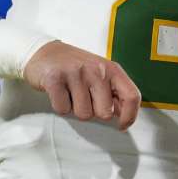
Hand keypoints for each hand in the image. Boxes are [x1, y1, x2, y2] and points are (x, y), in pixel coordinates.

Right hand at [23, 40, 141, 129]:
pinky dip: (60, 106)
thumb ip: (114, 93)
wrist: (46, 52)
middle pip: (105, 113)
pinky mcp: (55, 78)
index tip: (121, 126)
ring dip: (75, 109)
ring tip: (71, 92)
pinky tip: (60, 92)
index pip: (132, 96)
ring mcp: (76, 73)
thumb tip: (124, 116)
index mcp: (112, 69)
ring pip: (83, 114)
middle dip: (94, 112)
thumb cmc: (76, 67)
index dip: (130, 116)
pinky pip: (63, 109)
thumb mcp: (101, 75)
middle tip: (84, 98)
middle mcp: (97, 69)